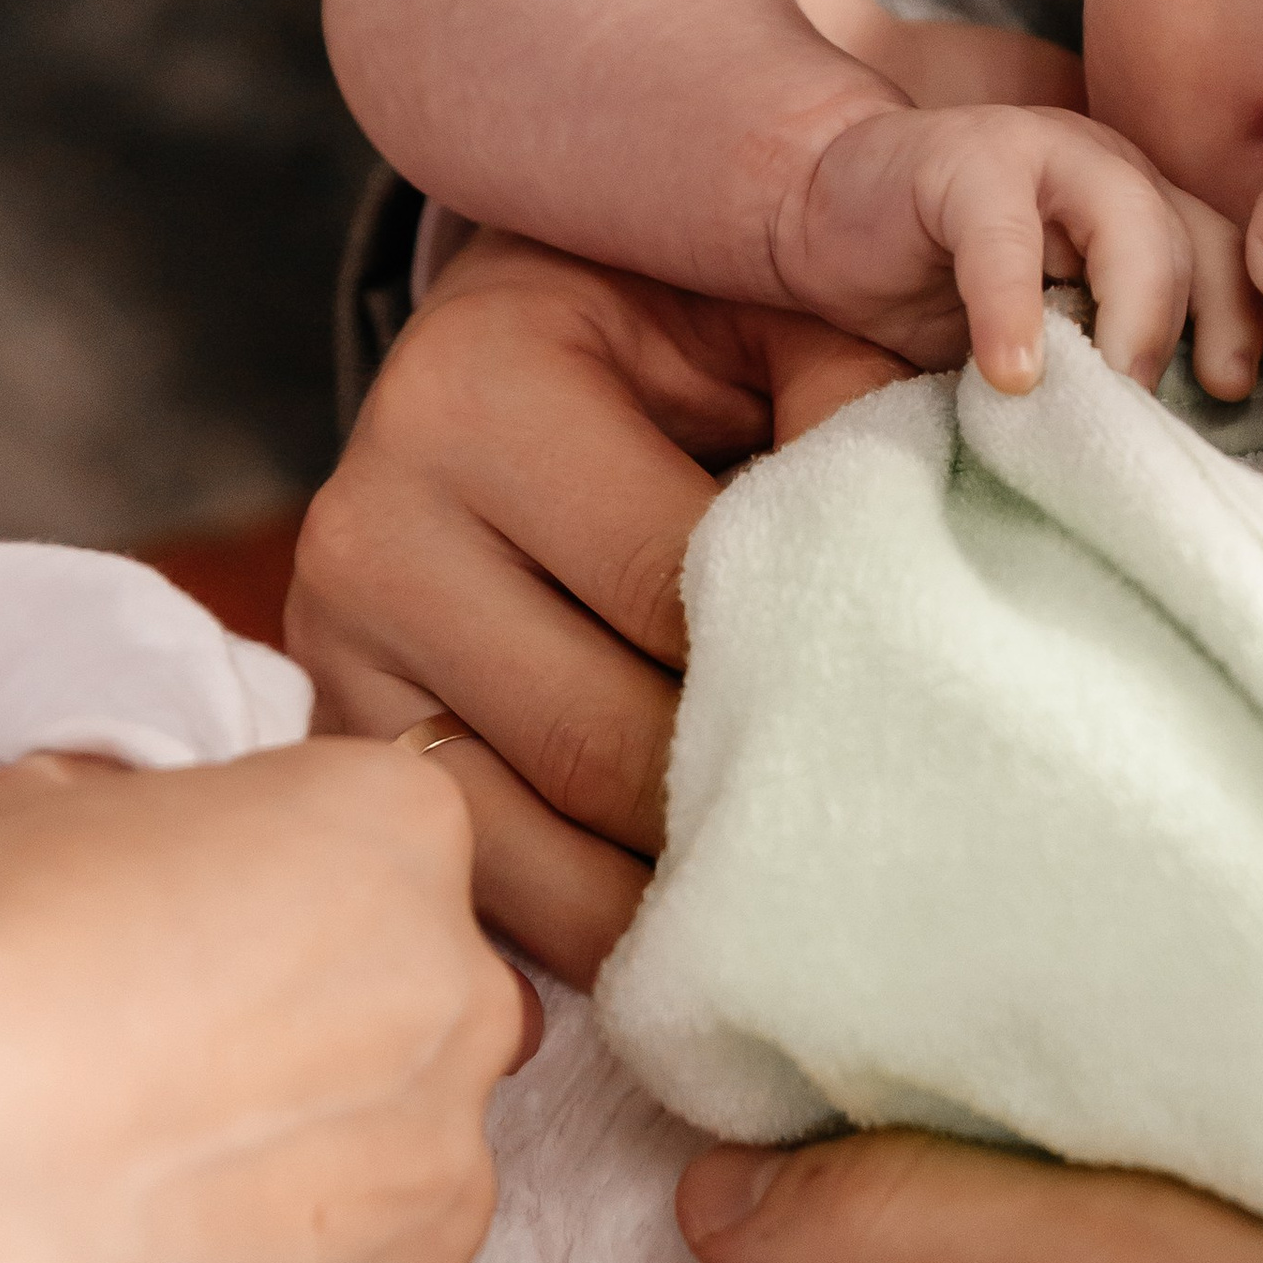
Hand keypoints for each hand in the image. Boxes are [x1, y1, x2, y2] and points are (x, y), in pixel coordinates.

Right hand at [0, 742, 525, 1262]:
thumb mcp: (45, 807)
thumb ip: (159, 825)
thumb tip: (160, 861)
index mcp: (397, 834)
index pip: (394, 861)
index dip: (295, 918)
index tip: (205, 966)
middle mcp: (464, 1002)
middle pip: (430, 1027)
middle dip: (337, 1063)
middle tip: (189, 1106)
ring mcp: (447, 1184)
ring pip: (411, 1192)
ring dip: (322, 1207)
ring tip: (163, 1226)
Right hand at [289, 233, 908, 982]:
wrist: (518, 350)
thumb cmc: (682, 346)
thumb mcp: (775, 329)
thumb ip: (855, 416)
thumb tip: (928, 564)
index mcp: (479, 393)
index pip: (665, 585)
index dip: (795, 664)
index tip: (906, 721)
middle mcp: (373, 525)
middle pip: (594, 737)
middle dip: (741, 803)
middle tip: (875, 857)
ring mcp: (334, 650)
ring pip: (527, 838)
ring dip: (666, 897)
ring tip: (792, 915)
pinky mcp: (336, 738)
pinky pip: (473, 875)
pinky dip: (582, 923)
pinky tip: (685, 933)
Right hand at [782, 103, 1262, 398]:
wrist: (820, 204)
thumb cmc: (938, 279)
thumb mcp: (1037, 324)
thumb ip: (1094, 354)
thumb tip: (1161, 455)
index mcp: (1138, 206)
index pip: (1223, 256)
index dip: (1239, 323)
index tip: (1227, 394)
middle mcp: (1107, 169)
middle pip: (1189, 239)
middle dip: (1183, 330)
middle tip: (1151, 412)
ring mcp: (1041, 152)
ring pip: (1128, 220)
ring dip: (1128, 315)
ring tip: (1106, 391)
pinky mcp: (961, 163)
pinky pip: (1005, 237)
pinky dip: (1012, 309)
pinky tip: (1010, 373)